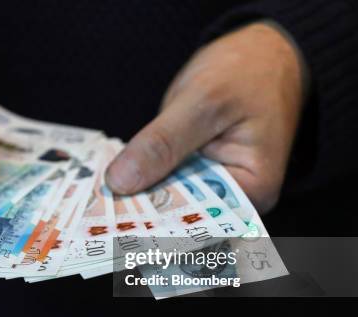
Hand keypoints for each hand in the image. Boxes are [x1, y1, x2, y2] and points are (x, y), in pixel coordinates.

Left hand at [106, 22, 306, 212]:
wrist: (262, 52)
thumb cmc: (247, 71)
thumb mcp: (203, 102)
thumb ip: (163, 143)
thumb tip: (120, 182)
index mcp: (252, 191)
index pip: (198, 221)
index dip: (154, 224)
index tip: (112, 223)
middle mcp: (234, 197)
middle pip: (181, 216)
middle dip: (141, 213)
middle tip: (96, 213)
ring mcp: (212, 184)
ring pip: (168, 199)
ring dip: (137, 196)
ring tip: (98, 201)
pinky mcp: (193, 170)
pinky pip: (164, 179)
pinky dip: (143, 176)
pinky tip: (114, 177)